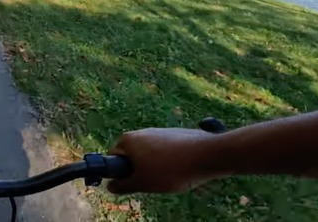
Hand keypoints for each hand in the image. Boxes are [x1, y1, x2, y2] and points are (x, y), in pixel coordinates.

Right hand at [107, 128, 221, 193]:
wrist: (207, 155)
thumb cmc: (171, 169)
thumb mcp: (143, 183)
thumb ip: (123, 186)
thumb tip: (110, 186)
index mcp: (128, 140)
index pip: (114, 157)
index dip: (121, 172)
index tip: (134, 182)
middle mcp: (141, 132)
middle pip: (133, 155)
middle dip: (140, 170)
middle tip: (151, 182)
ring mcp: (159, 131)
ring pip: (150, 154)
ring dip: (156, 167)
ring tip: (169, 177)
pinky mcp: (175, 134)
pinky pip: (166, 151)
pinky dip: (170, 161)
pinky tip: (181, 170)